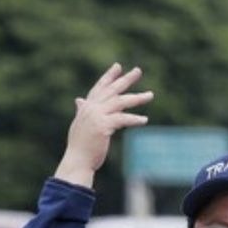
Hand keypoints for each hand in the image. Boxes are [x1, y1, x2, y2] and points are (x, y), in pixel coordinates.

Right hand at [54, 63, 153, 188]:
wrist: (77, 161)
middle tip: (138, 70)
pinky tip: (144, 120)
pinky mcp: (103, 126)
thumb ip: (82, 110)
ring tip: (150, 95)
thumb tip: (79, 100)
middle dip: (125, 79)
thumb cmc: (80, 146)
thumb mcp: (80, 124)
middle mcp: (91, 108)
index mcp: (86, 108)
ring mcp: (96, 116)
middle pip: (112, 90)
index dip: (108, 77)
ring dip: (137, 98)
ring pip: (120, 102)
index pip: (99, 88)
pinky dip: (134, 119)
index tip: (118, 66)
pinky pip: (122, 119)